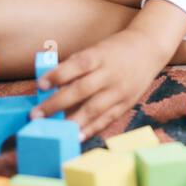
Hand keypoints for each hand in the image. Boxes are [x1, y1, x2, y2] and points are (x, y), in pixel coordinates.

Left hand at [31, 5, 183, 139]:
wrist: (149, 49)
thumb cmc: (115, 50)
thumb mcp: (96, 50)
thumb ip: (76, 66)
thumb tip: (49, 85)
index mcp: (101, 56)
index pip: (78, 65)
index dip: (58, 75)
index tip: (40, 85)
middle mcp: (111, 74)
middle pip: (82, 90)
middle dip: (57, 104)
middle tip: (36, 115)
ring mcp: (120, 90)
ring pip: (94, 109)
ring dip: (72, 122)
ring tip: (54, 131)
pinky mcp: (126, 103)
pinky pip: (106, 119)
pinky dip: (91, 129)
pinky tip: (76, 136)